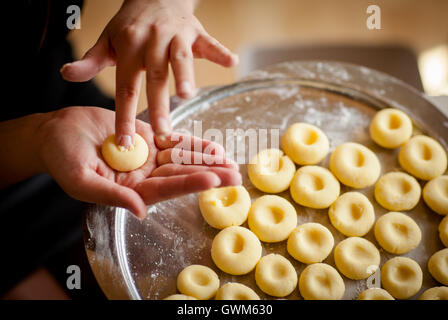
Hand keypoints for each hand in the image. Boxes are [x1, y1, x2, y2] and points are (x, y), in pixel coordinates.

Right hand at [38, 107, 240, 218]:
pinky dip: (192, 142)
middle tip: (235, 175)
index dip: (188, 184)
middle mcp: (143, 175)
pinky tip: (212, 145)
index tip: (212, 180)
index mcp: (130, 190)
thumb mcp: (81, 179)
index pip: (165, 189)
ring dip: (206, 159)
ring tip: (231, 160)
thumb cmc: (61, 158)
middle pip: (181, 175)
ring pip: (182, 158)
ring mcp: (147, 156)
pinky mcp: (147, 137)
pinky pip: (173, 140)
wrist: (56, 131)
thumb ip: (112, 196)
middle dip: (208, 174)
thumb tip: (141, 211)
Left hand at [61, 0, 238, 146]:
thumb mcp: (107, 40)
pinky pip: (209, 42)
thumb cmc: (131, 25)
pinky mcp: (196, 32)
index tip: (125, 142)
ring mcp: (175, 35)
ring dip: (186, 74)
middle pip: (155, 77)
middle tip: (162, 133)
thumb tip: (65, 74)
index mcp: (129, 47)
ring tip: (188, 95)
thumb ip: (90, 61)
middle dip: (159, 105)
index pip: (126, 87)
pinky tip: (232, 62)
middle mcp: (152, 41)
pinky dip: (220, 52)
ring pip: (180, 57)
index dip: (125, 116)